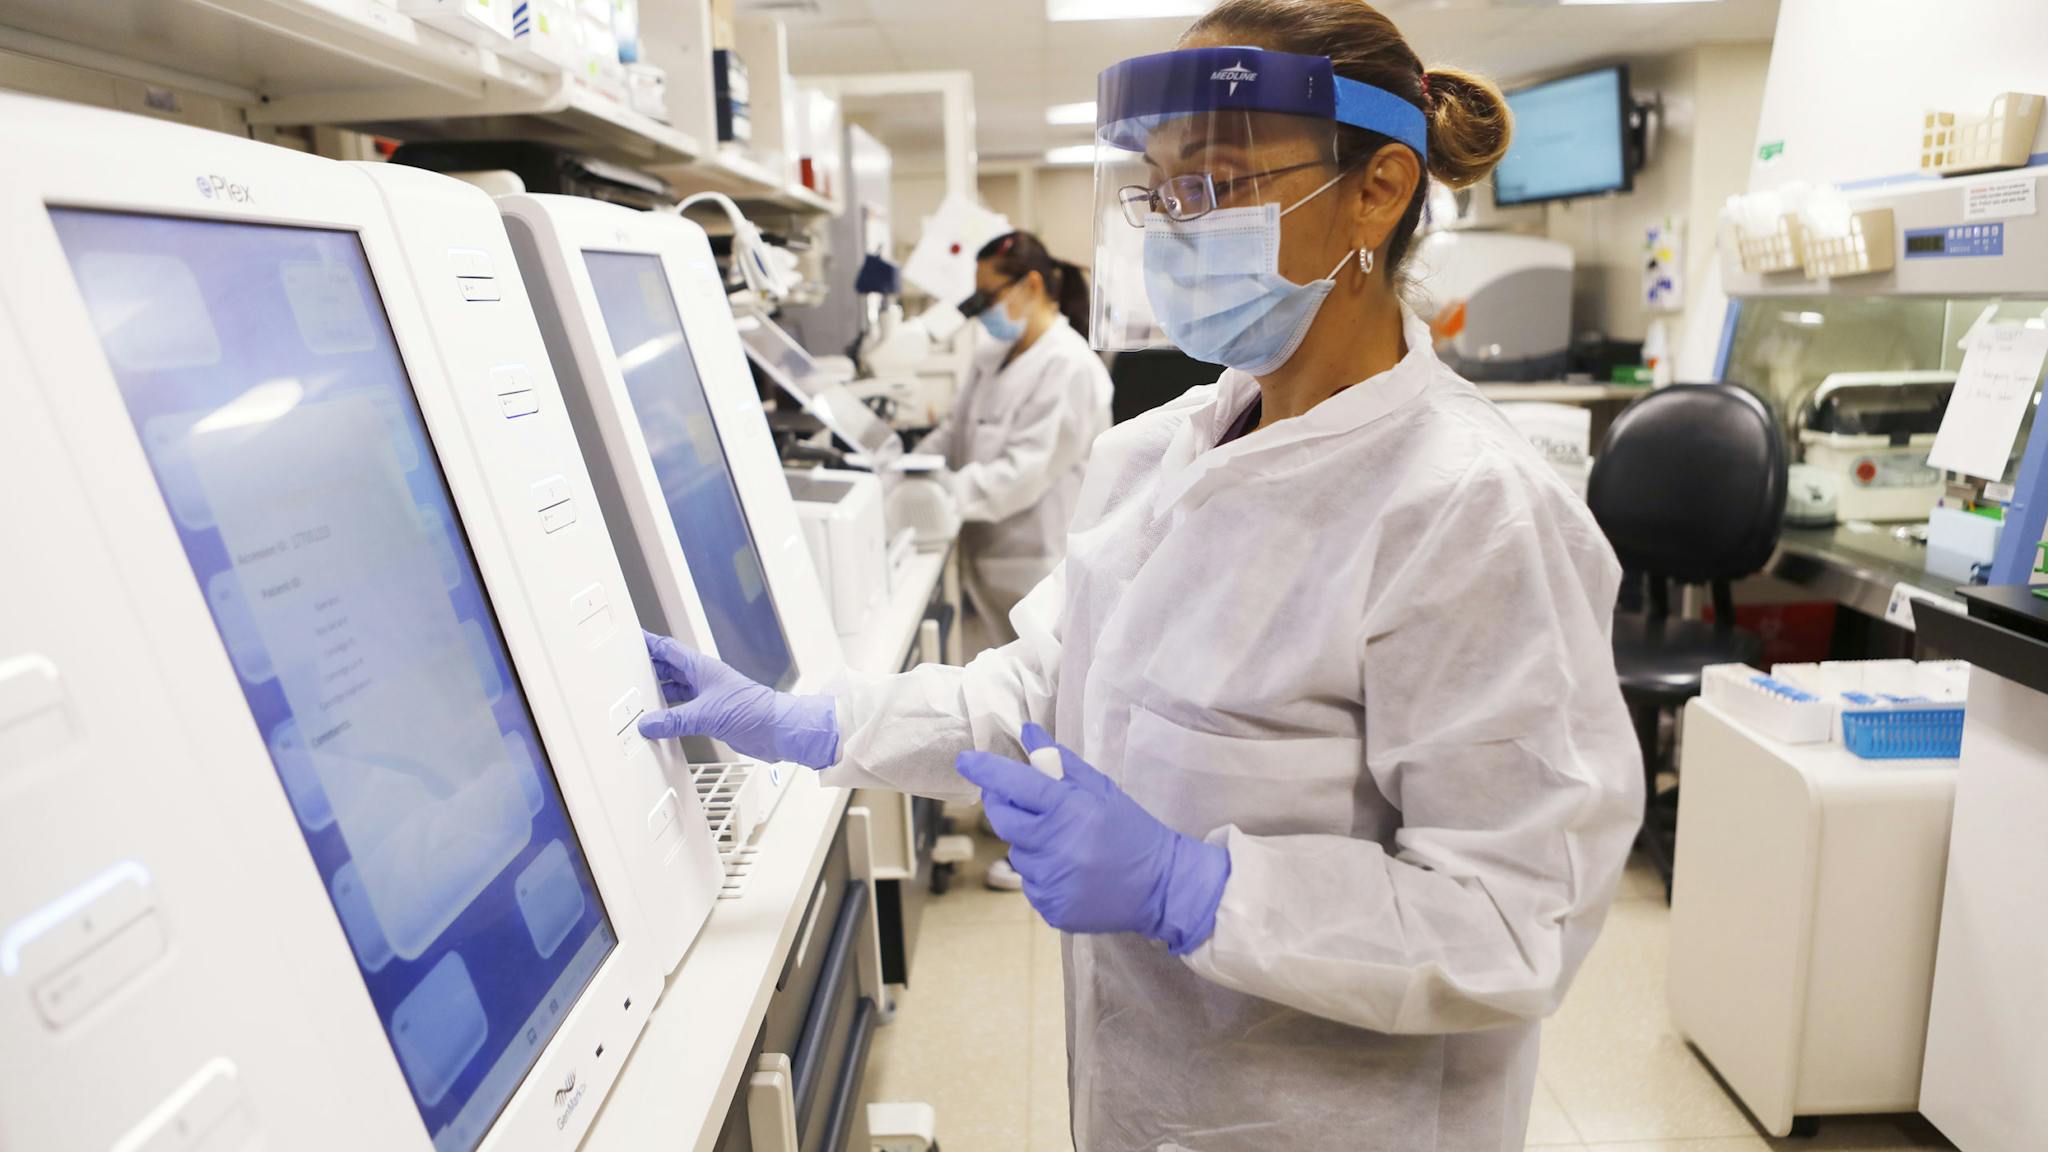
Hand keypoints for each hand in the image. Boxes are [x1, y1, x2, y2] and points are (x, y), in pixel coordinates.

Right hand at [635, 631, 838, 768]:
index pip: (669, 650)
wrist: (777, 730)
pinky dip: (670, 714)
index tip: (633, 638)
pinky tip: (659, 721)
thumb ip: (674, 720)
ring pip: (675, 690)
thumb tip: (648, 724)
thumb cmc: (752, 710)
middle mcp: (703, 679)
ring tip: (636, 696)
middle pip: (669, 669)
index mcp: (702, 668)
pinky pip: (683, 710)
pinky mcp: (712, 714)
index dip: (650, 643)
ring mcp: (707, 696)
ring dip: (658, 693)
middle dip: (648, 668)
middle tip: (625, 670)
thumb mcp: (706, 714)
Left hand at [956, 724, 1229, 953]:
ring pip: (1018, 854)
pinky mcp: (1052, 908)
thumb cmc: (1130, 831)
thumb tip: (1028, 733)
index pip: (1017, 786)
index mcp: (1070, 811)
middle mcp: (1056, 847)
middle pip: (1003, 821)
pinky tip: (1070, 871)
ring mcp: (1052, 882)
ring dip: (1030, 844)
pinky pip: (1030, 884)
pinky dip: (1042, 873)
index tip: (965, 761)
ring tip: (1065, 846)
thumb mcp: (1101, 789)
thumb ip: (1061, 763)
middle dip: (1002, 805)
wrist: (1160, 886)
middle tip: (1018, 801)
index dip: (987, 771)